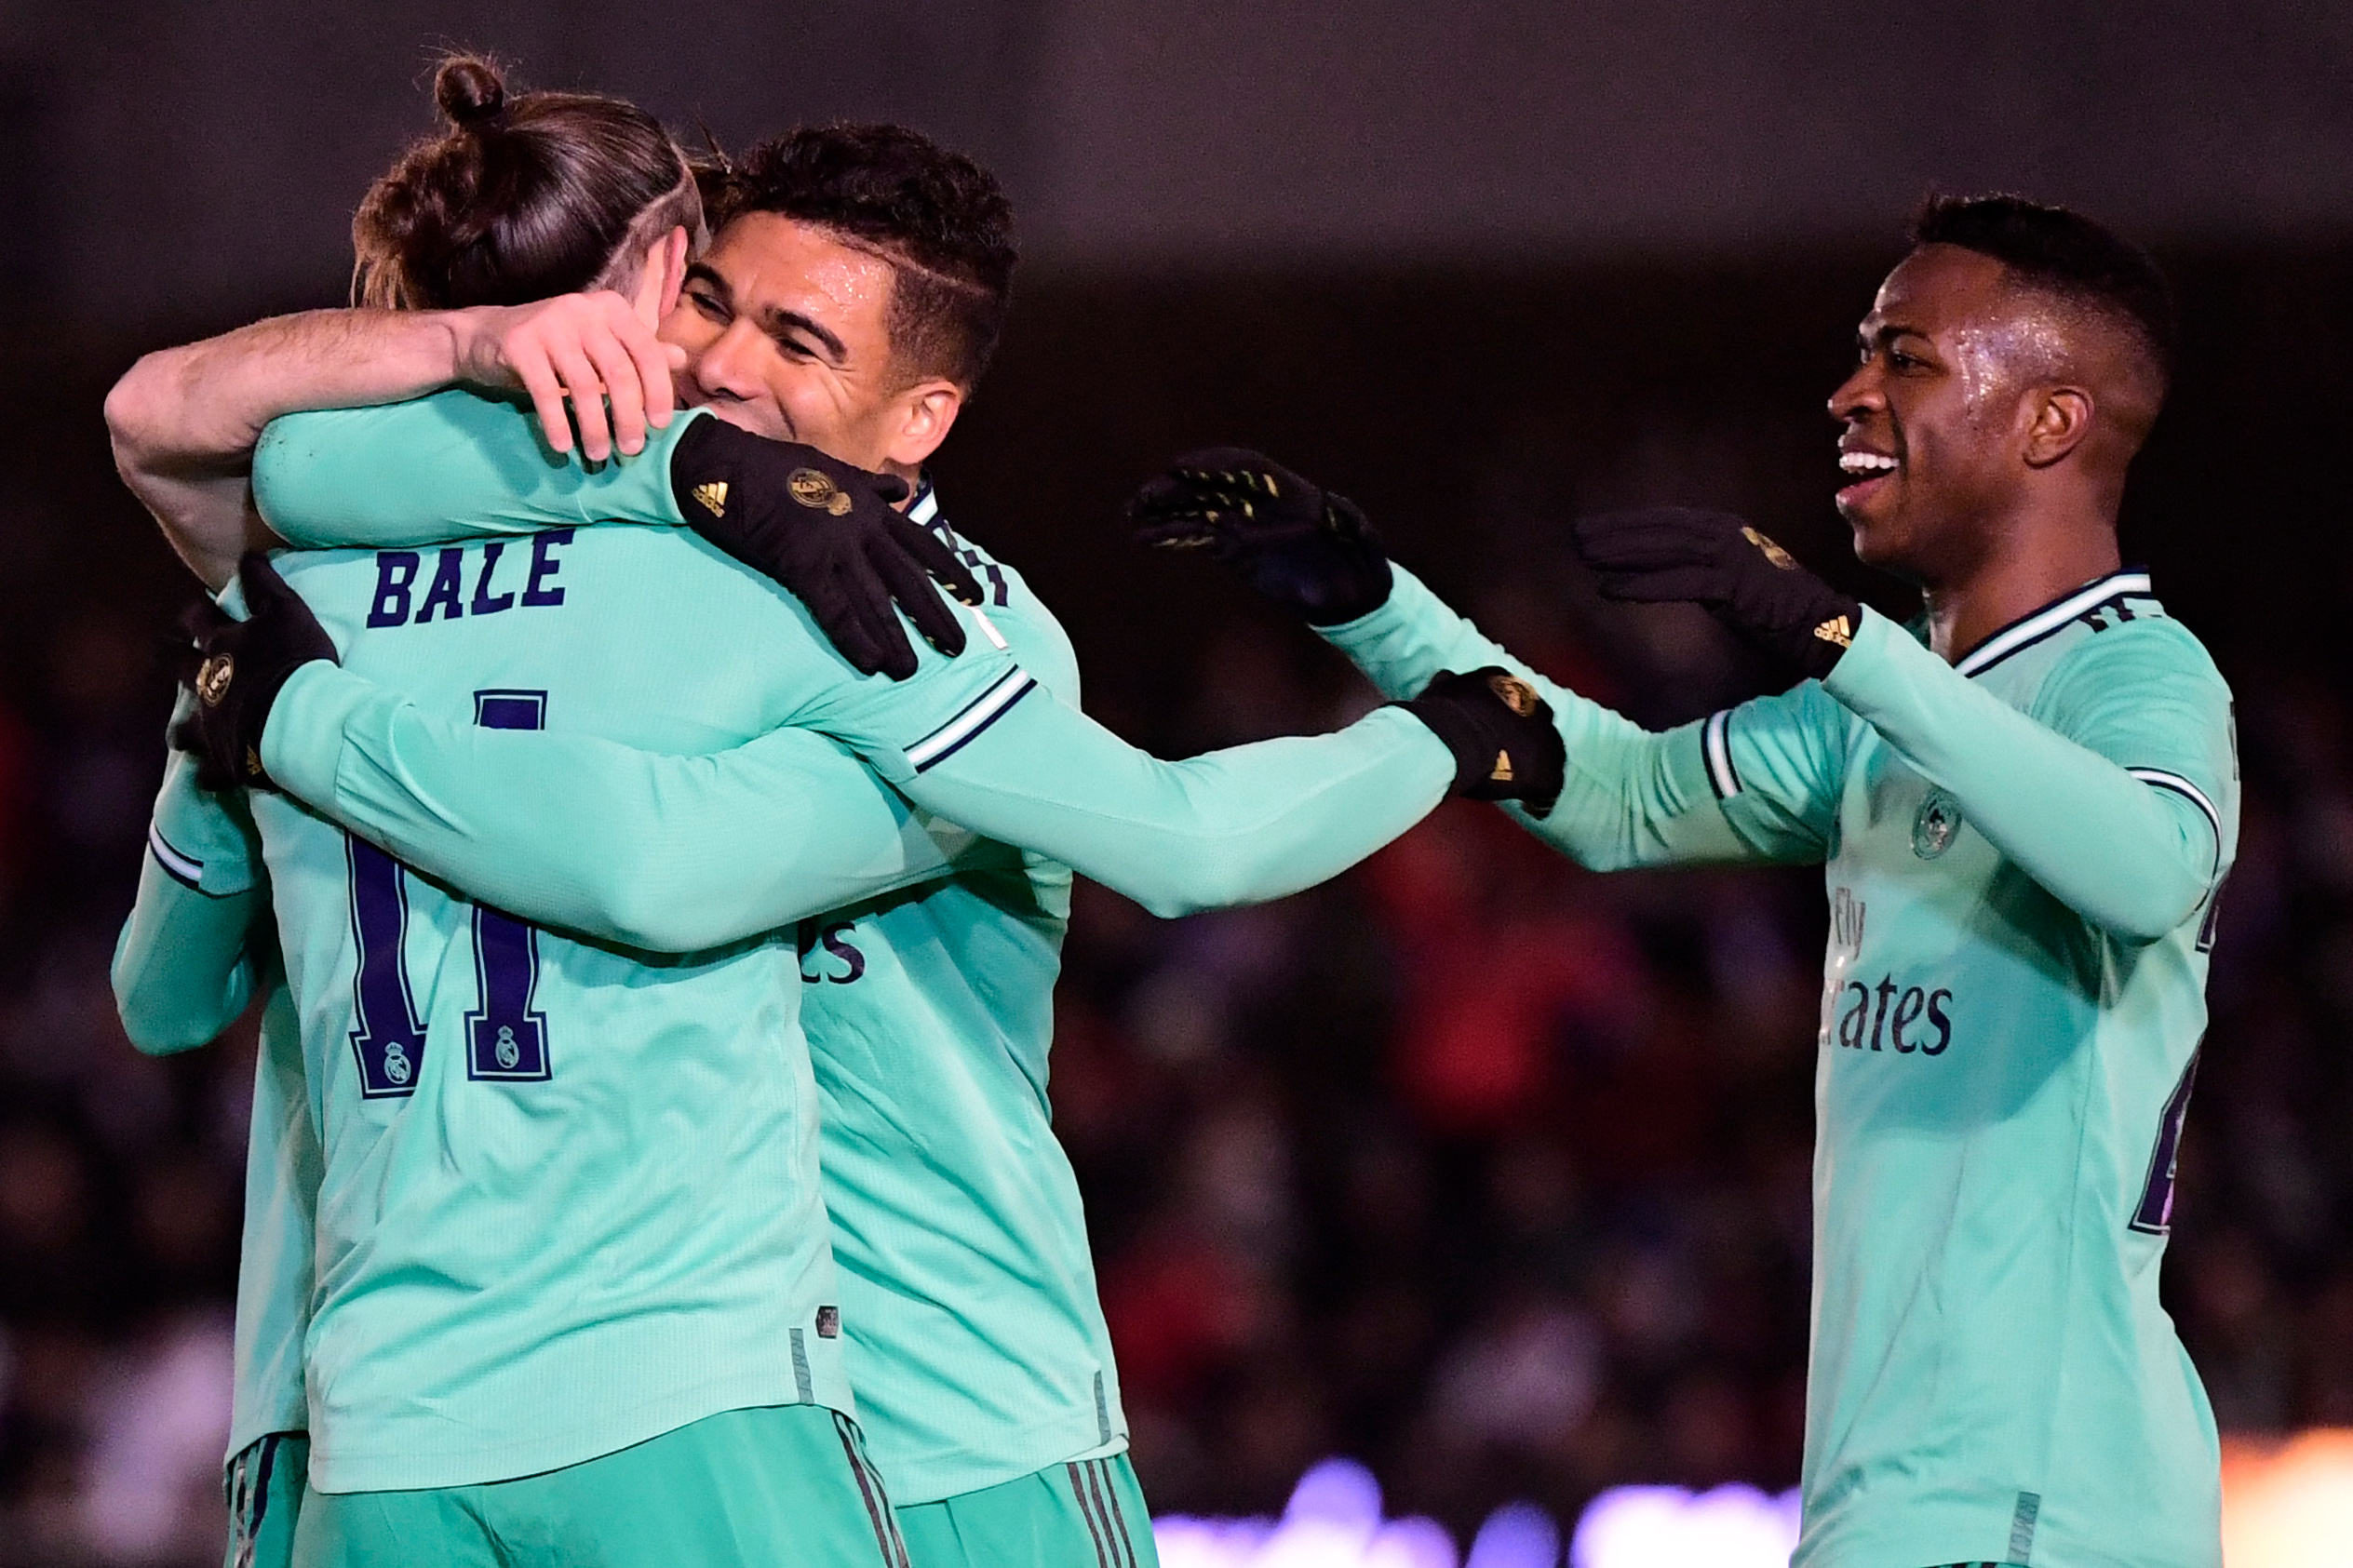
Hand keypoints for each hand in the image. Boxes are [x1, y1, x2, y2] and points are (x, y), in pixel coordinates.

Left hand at [172, 552, 338, 791]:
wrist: (297, 722)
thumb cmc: (294, 663)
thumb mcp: (288, 613)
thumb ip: (266, 585)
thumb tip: (248, 554)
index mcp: (222, 647)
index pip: (199, 620)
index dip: (196, 613)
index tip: (196, 611)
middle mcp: (206, 684)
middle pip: (182, 671)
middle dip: (180, 665)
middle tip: (183, 665)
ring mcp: (211, 725)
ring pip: (183, 727)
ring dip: (184, 726)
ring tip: (187, 730)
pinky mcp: (223, 761)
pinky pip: (210, 772)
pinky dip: (211, 772)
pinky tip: (214, 776)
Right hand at [452, 292, 687, 461]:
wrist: (487, 337)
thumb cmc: (555, 346)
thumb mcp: (600, 344)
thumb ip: (638, 351)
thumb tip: (682, 359)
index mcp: (611, 309)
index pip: (647, 353)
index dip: (658, 392)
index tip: (660, 426)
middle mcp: (583, 310)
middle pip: (619, 373)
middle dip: (629, 417)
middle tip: (631, 449)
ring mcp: (550, 323)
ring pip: (584, 386)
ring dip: (595, 427)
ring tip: (598, 454)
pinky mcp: (519, 343)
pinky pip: (546, 392)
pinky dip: (557, 423)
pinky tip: (563, 446)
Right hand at [668, 419, 985, 679]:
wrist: (722, 461)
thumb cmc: (771, 465)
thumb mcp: (831, 467)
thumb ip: (868, 485)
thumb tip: (898, 492)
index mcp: (868, 507)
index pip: (922, 544)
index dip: (951, 572)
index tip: (975, 596)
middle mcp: (859, 527)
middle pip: (907, 579)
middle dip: (934, 615)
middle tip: (957, 647)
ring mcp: (832, 546)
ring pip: (874, 599)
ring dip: (895, 637)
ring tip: (911, 669)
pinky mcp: (800, 563)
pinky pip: (833, 608)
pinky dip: (853, 637)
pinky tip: (870, 663)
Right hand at [1127, 448, 1391, 624]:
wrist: (1352, 594)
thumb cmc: (1362, 565)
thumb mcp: (1363, 542)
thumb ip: (1353, 524)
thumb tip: (1342, 507)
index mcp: (1291, 493)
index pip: (1247, 468)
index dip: (1214, 463)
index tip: (1182, 467)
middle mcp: (1264, 503)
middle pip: (1215, 485)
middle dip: (1178, 488)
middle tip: (1144, 496)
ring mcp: (1247, 524)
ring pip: (1198, 509)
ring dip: (1164, 510)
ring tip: (1132, 516)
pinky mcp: (1234, 549)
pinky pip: (1197, 537)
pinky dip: (1171, 536)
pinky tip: (1144, 538)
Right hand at [1396, 667, 1564, 817]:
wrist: (1450, 739)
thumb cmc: (1440, 715)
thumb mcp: (1442, 690)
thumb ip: (1450, 685)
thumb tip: (1446, 680)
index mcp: (1508, 683)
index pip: (1516, 701)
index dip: (1508, 721)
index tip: (1497, 736)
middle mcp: (1533, 704)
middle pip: (1539, 723)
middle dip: (1528, 741)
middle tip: (1511, 760)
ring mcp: (1544, 736)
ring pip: (1552, 753)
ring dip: (1538, 767)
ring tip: (1522, 786)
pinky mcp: (1547, 768)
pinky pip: (1551, 786)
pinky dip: (1541, 798)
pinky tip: (1529, 807)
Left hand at [1572, 507, 1861, 680]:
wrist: (1820, 625)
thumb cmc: (1775, 608)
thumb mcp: (1732, 577)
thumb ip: (1700, 567)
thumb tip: (1661, 567)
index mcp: (1725, 529)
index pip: (1666, 522)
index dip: (1627, 523)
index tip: (1593, 528)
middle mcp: (1725, 535)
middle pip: (1659, 530)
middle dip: (1615, 532)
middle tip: (1576, 536)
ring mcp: (1730, 557)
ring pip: (1663, 551)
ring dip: (1621, 553)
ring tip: (1585, 557)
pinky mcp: (1732, 586)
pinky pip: (1677, 583)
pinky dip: (1641, 585)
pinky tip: (1609, 590)